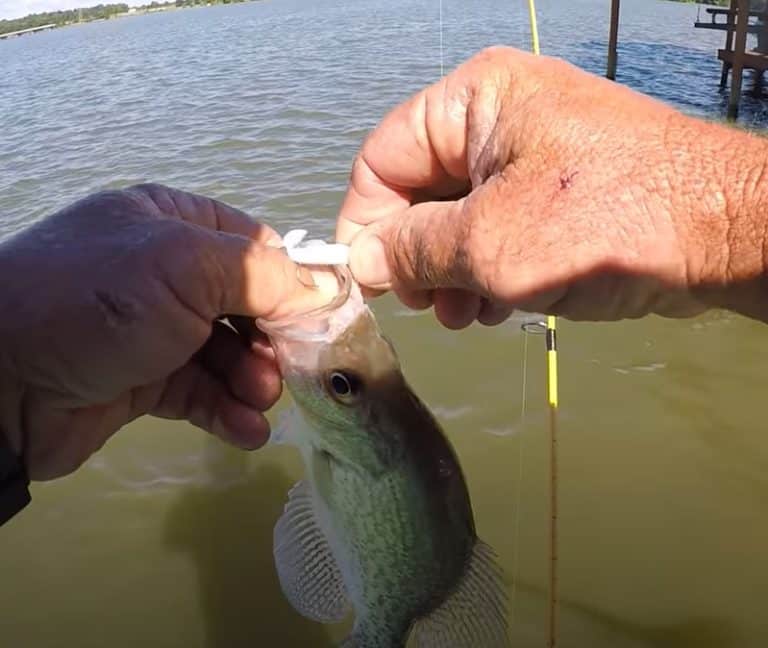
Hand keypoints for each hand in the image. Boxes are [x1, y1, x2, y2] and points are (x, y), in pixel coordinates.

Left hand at [0, 184, 318, 479]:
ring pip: (228, 353)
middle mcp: (165, 272)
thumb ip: (264, 276)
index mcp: (173, 223)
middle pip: (248, 304)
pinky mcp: (143, 382)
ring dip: (253, 379)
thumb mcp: (186, 269)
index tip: (329, 317)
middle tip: (297, 369)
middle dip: (275, 339)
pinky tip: (248, 432)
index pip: (255, 247)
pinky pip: (200, 392)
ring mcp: (154, 330)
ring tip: (261, 401)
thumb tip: (331, 288)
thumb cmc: (99, 303)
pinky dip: (227, 411)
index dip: (296, 282)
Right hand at [337, 46, 767, 327]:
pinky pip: (497, 230)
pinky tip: (494, 308)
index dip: (365, 222)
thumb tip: (360, 262)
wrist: (725, 233)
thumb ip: (412, 251)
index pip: (382, 158)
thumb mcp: (489, 244)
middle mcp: (497, 119)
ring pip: (457, 218)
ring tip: (464, 315)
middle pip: (419, 190)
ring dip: (450, 272)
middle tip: (425, 306)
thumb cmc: (602, 224)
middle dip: (415, 256)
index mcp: (473, 101)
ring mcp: (531, 156)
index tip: (366, 281)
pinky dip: (486, 271)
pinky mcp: (558, 193)